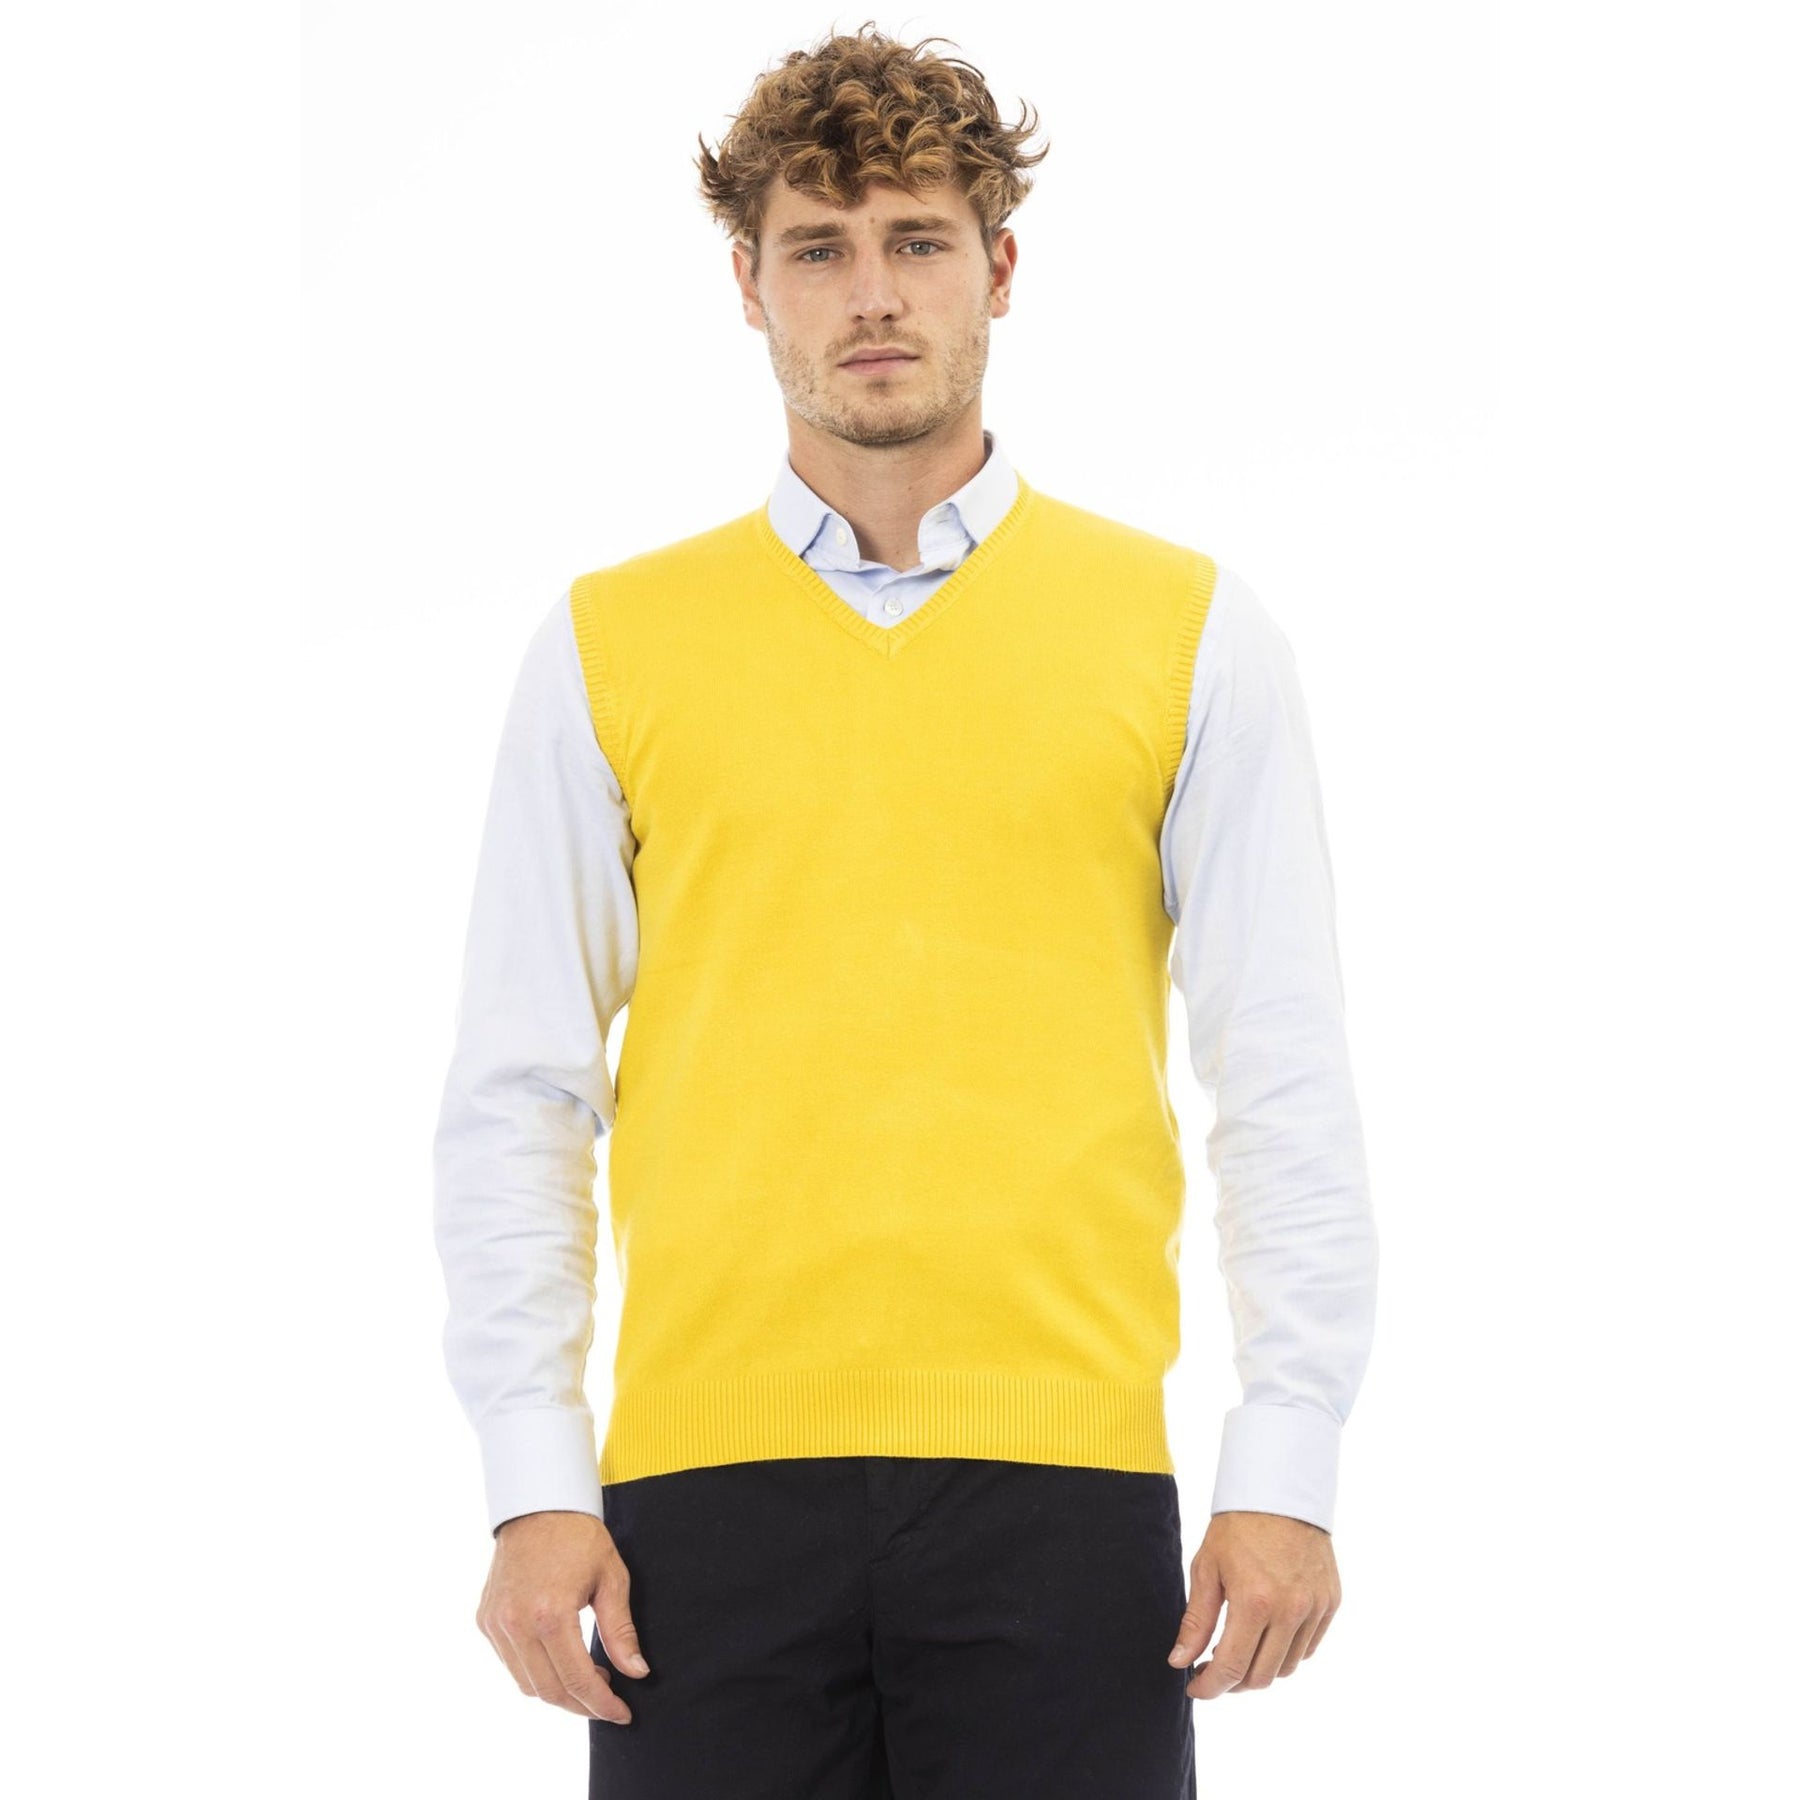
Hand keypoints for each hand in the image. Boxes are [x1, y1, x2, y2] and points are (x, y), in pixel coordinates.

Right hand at [476, 1509, 649, 1723]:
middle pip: (550, 1691)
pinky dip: (536, 1673)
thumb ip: (621, 1631)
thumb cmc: (579, 1537)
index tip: (622, 1713)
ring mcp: (497, 1624)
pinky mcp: (486, 1620)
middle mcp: (516, 1625)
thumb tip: (636, 1673)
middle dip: (582, 1705)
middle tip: (608, 1702)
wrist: (538, 1504)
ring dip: (558, 1692)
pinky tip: (559, 1660)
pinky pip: (511, 1664)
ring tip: (588, 1679)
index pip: (578, 1681)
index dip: (602, 1704)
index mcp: (550, 1615)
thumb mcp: (611, 1578)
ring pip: (527, 1685)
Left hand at [1166, 1509, 1339, 1698]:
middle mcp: (1290, 1611)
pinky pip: (1308, 1647)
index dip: (1210, 1687)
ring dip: (1260, 1670)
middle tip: (1213, 1670)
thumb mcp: (1207, 1568)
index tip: (1194, 1687)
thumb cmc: (1237, 1527)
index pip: (1232, 1668)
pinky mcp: (1330, 1602)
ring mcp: (1315, 1608)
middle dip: (1232, 1683)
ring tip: (1239, 1651)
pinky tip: (1267, 1637)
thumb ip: (1196, 1621)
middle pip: (1261, 1677)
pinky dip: (1286, 1652)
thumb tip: (1179, 1662)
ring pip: (1287, 1667)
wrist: (1280, 1492)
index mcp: (1254, 1602)